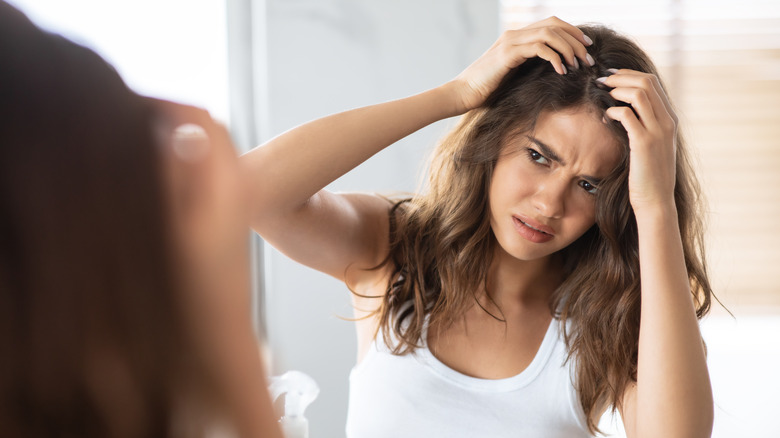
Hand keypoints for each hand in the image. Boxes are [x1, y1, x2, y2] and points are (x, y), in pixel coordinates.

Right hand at [448, 16, 593, 112]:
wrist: (463, 93)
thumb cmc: (486, 89)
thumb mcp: (513, 75)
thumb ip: (529, 67)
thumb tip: (554, 71)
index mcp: (517, 37)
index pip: (552, 24)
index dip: (572, 32)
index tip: (587, 48)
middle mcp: (514, 34)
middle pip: (554, 25)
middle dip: (576, 40)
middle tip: (588, 58)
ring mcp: (511, 42)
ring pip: (549, 33)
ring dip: (569, 49)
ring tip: (578, 65)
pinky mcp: (508, 54)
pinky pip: (539, 48)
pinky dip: (555, 57)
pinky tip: (561, 71)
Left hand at [601, 70, 678, 213]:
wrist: (656, 200)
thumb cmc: (649, 175)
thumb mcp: (652, 146)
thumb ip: (645, 126)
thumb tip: (625, 110)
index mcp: (670, 119)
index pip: (653, 82)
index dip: (629, 74)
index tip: (611, 76)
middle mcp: (667, 121)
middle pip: (647, 81)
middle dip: (621, 76)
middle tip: (602, 80)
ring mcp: (658, 131)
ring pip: (639, 93)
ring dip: (616, 89)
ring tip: (601, 93)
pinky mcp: (644, 143)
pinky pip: (627, 115)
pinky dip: (612, 110)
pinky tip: (604, 117)